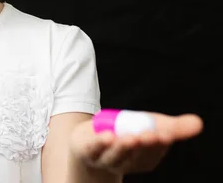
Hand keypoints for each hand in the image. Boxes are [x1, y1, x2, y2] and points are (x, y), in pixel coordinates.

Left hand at [69, 112, 202, 174]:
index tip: (167, 133)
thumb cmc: (124, 135)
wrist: (88, 142)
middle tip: (151, 135)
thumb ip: (173, 127)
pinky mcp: (87, 149)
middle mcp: (126, 162)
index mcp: (144, 159)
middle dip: (144, 145)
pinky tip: (107, 136)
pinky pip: (94, 148)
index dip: (160, 142)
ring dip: (124, 146)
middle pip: (136, 154)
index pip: (154, 151)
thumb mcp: (148, 126)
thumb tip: (198, 123)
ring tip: (132, 137)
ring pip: (115, 154)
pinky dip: (100, 143)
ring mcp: (105, 158)